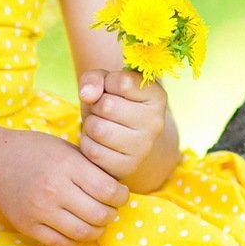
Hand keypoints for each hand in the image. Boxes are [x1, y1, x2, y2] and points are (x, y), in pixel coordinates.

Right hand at [0, 127, 129, 245]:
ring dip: (97, 230)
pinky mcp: (28, 226)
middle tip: (110, 209)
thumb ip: (92, 167)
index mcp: (67, 165)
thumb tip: (120, 189)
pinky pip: (61, 243)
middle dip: (111, 214)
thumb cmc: (38, 151)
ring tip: (97, 221)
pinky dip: (76, 240)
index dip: (121, 196)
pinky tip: (79, 229)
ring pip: (83, 232)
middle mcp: (54, 189)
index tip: (121, 194)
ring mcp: (39, 210)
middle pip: (99, 214)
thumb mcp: (67, 149)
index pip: (108, 190)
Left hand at [77, 68, 167, 182]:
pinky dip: (87, 144)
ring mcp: (144, 147)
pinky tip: (97, 142)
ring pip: (99, 129)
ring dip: (90, 125)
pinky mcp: (127, 167)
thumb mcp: (104, 83)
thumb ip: (95, 78)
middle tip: (102, 110)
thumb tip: (87, 95)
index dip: (107, 83)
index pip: (122, 82)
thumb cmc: (112, 103)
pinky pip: (93, 152)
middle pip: (107, 105)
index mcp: (157, 95)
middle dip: (95, 105)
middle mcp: (156, 122)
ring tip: (100, 125)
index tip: (111, 89)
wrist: (120, 137)